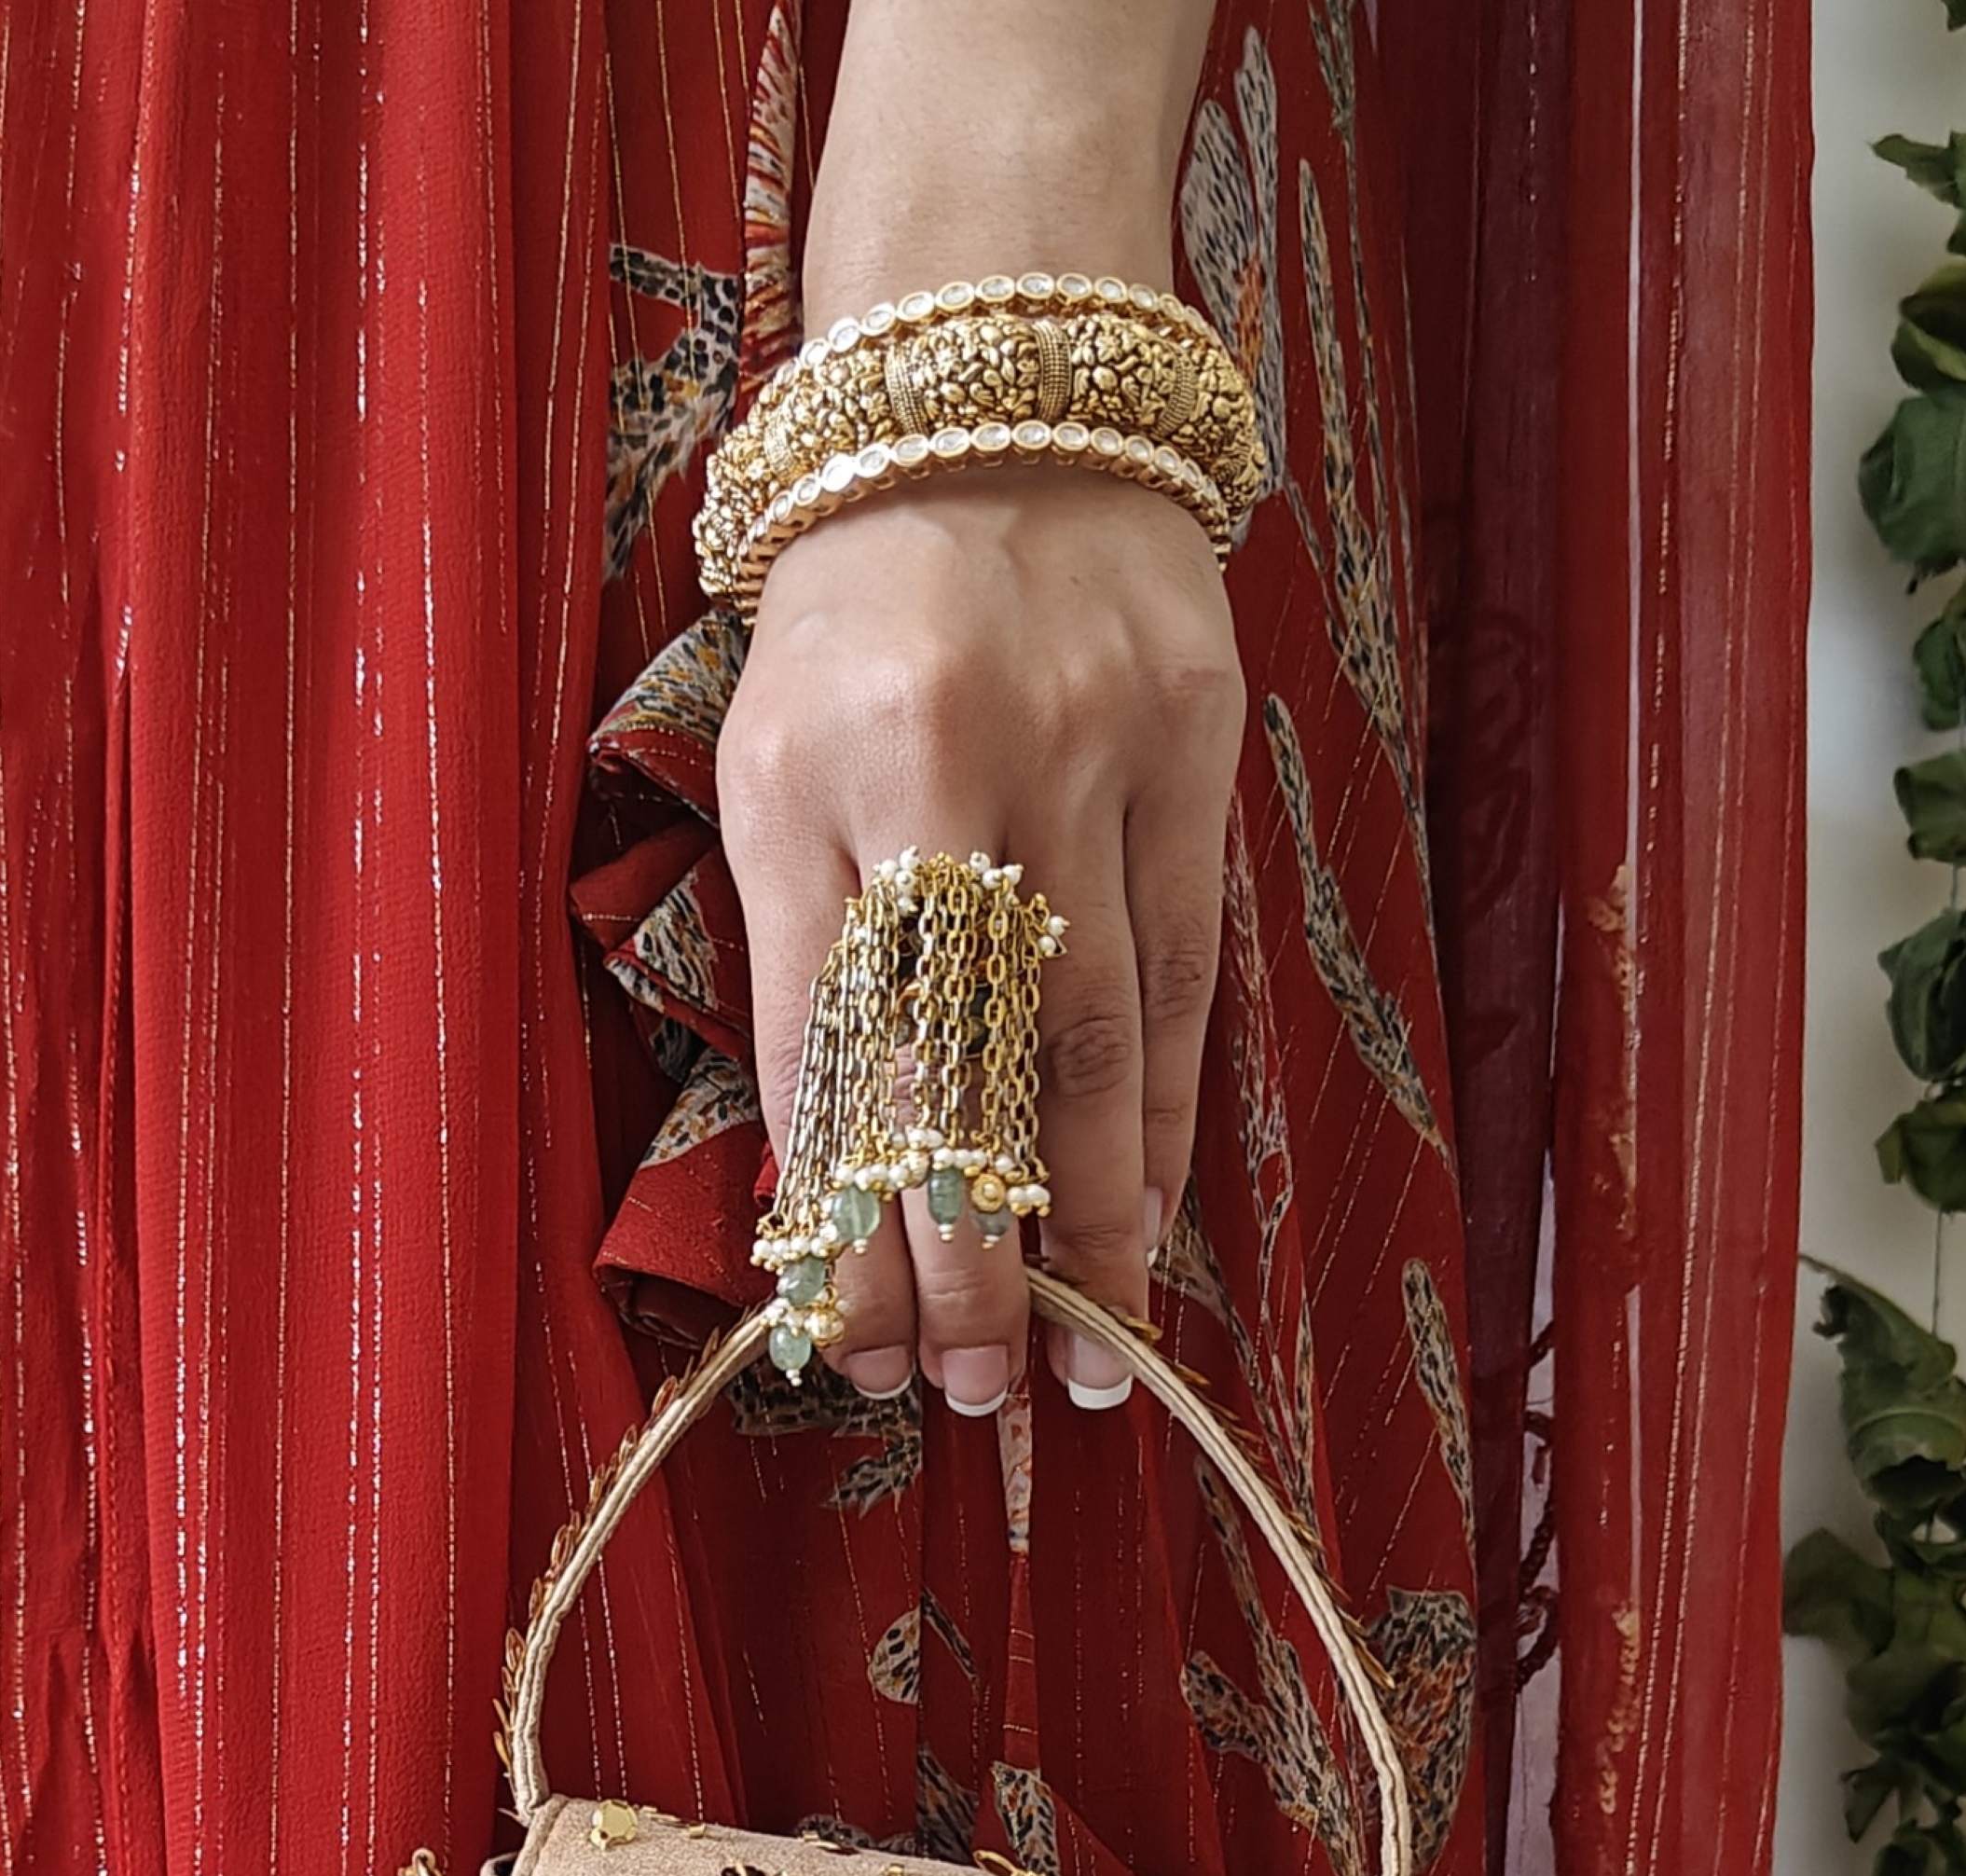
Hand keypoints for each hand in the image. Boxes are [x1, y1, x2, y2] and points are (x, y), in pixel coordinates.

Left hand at [717, 466, 1242, 1410]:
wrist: (993, 389)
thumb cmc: (850, 608)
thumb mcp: (765, 767)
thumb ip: (798, 960)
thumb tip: (829, 1188)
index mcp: (812, 784)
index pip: (829, 1060)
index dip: (840, 1223)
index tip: (848, 1353)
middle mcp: (955, 775)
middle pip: (967, 1071)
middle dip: (971, 1258)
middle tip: (979, 1395)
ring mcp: (1095, 759)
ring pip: (1101, 1041)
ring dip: (1098, 1217)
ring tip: (1096, 1352)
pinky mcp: (1200, 748)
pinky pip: (1189, 972)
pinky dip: (1173, 1110)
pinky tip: (1161, 1211)